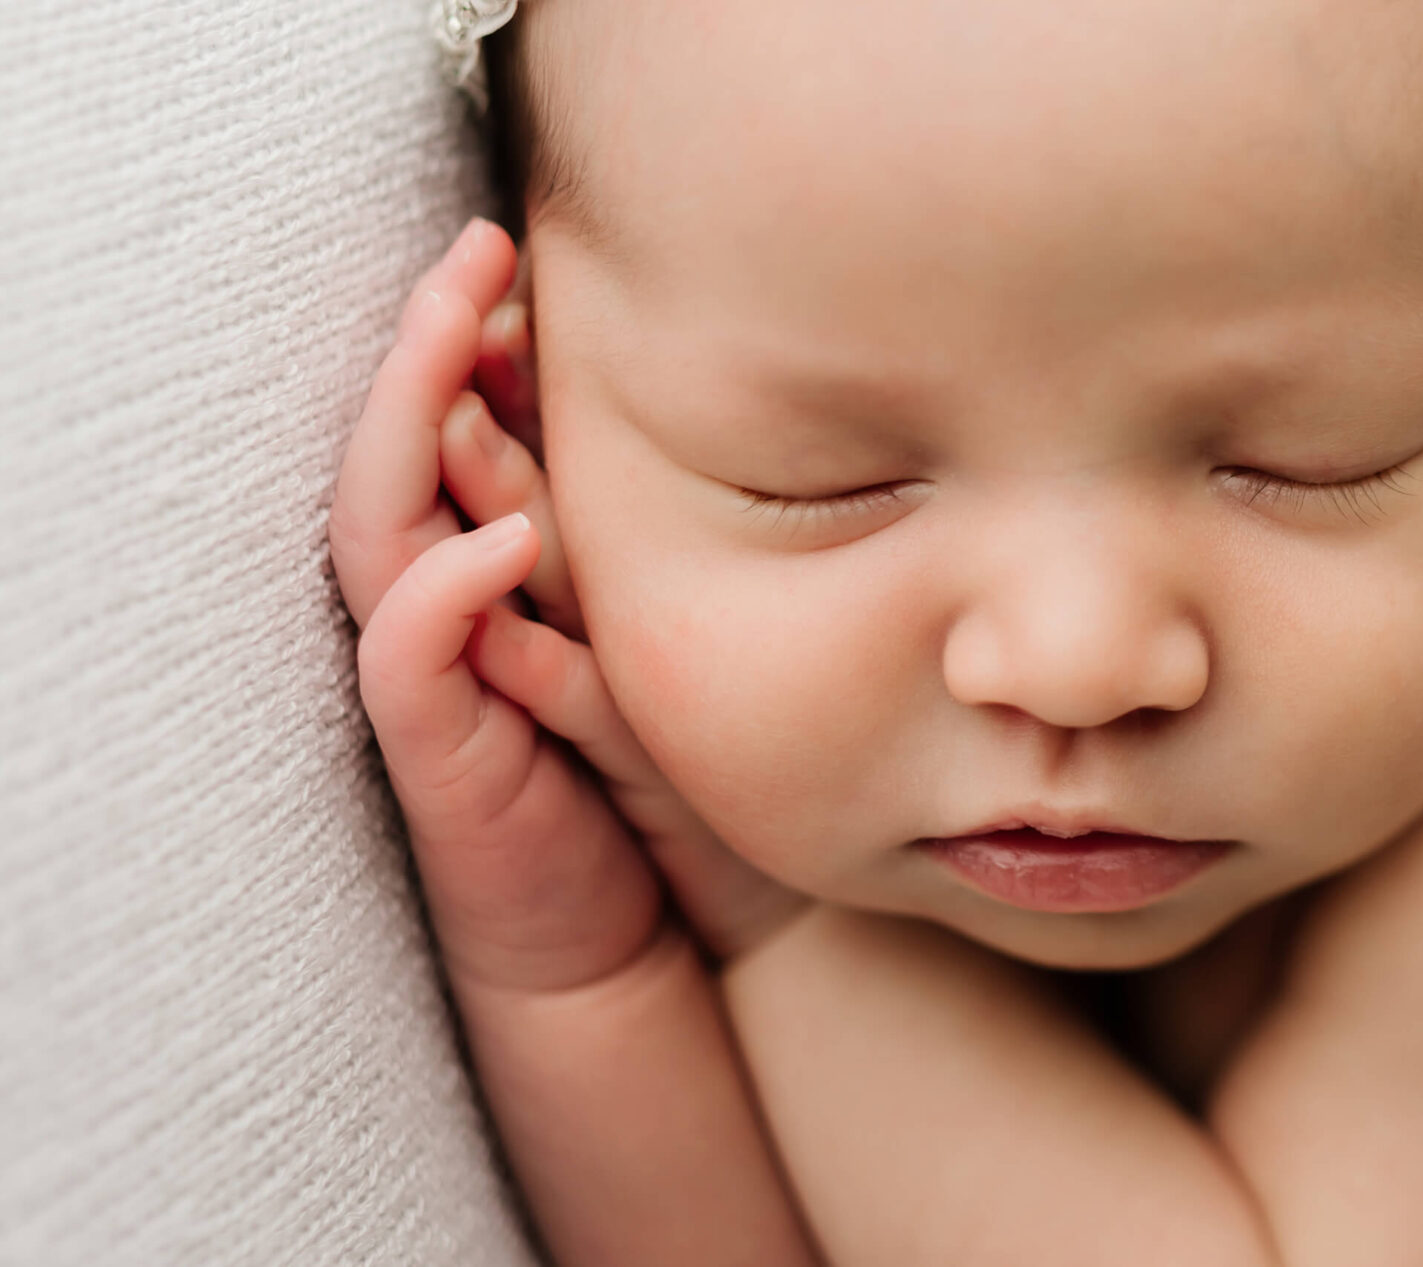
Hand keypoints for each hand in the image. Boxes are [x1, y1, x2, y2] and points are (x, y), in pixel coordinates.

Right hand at [327, 218, 815, 1265]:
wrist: (646, 941)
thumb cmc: (674, 783)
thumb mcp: (683, 639)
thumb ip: (670, 548)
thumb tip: (747, 423)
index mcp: (506, 568)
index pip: (471, 430)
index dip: (487, 338)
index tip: (537, 250)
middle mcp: (455, 604)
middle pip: (410, 448)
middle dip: (434, 342)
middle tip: (482, 242)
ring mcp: (436, 675)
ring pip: (382, 525)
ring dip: (409, 421)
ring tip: (456, 321)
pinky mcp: (439, 756)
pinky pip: (409, 659)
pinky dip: (441, 595)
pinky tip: (497, 541)